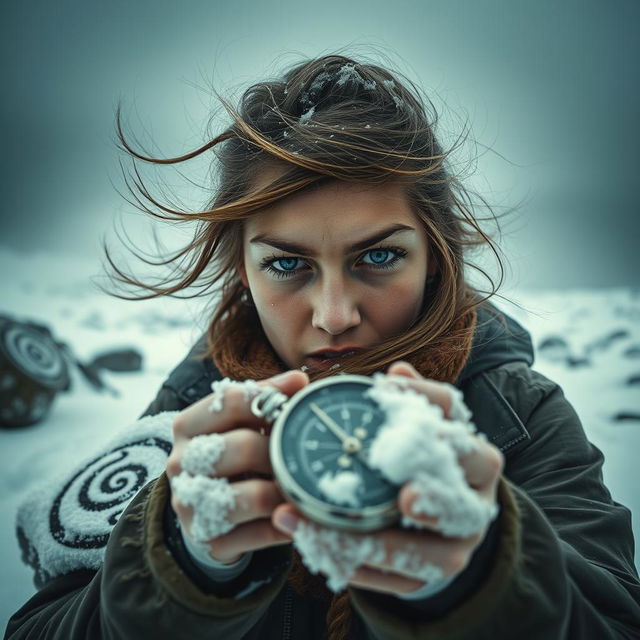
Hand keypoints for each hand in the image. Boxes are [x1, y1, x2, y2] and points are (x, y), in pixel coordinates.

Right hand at [166, 369, 308, 563]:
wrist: (206, 509)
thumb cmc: (232, 454)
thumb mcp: (241, 422)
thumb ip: (266, 398)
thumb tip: (299, 380)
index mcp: (188, 426)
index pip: (229, 401)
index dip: (268, 398)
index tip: (296, 398)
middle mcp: (181, 462)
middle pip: (243, 447)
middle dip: (279, 451)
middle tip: (299, 453)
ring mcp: (190, 504)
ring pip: (251, 496)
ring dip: (284, 491)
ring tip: (299, 485)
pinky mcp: (208, 539)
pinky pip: (259, 534)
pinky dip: (284, 525)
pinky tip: (294, 515)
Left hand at [271, 361, 503, 595]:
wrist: (442, 524)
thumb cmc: (423, 464)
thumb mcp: (423, 431)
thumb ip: (412, 403)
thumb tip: (397, 369)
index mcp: (475, 454)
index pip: (458, 421)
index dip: (424, 400)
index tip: (384, 387)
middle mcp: (475, 500)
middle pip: (462, 500)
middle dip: (435, 499)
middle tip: (404, 496)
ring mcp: (458, 544)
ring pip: (432, 554)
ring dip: (378, 544)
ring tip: (323, 528)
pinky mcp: (430, 575)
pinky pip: (400, 580)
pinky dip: (359, 566)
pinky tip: (319, 549)